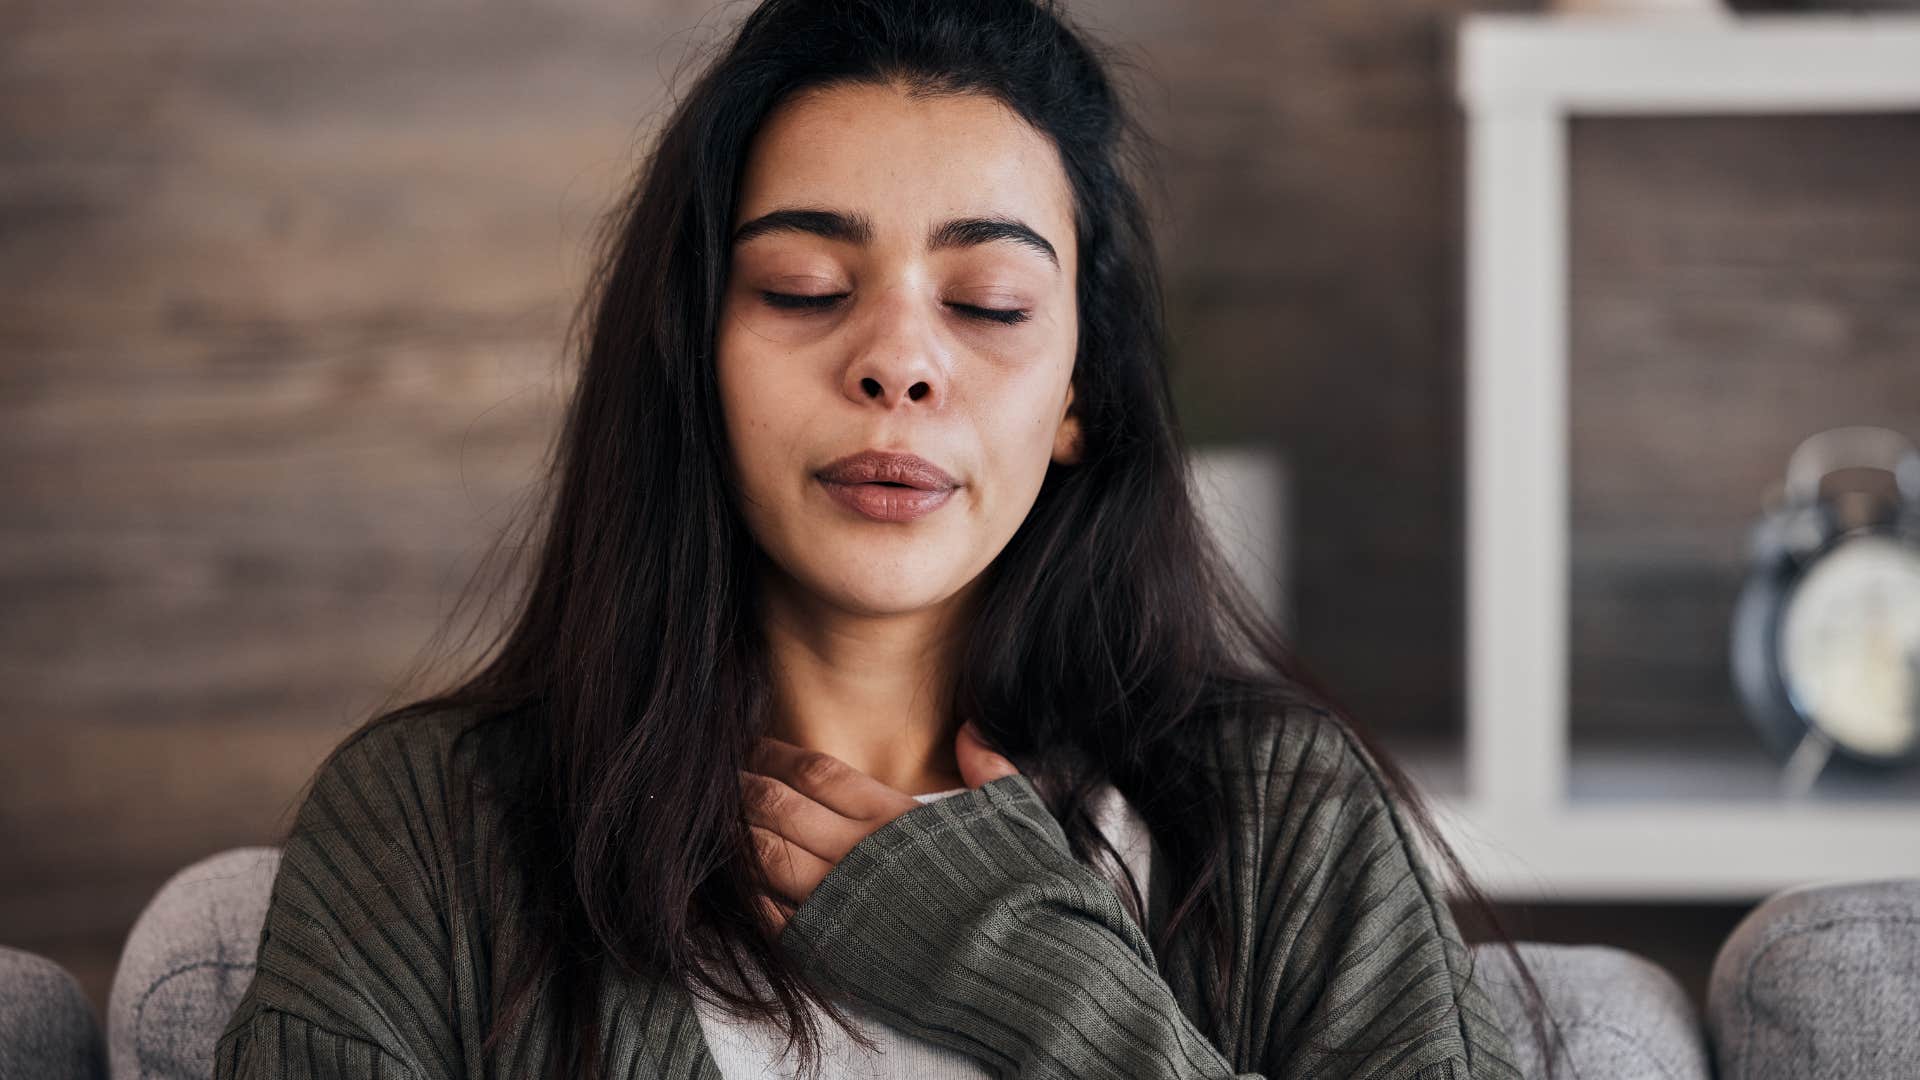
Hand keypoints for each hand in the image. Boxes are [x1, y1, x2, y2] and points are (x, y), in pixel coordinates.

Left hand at [742, 719, 1020, 935]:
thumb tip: (973, 730)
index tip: (756, 747)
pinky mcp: (833, 954)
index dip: (780, 756)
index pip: (818, 774)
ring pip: (766, 857)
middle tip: (721, 776)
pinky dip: (749, 894)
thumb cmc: (1024, 895)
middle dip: (744, 788)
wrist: (1022, 972)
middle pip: (780, 809)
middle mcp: (858, 856)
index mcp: (895, 820)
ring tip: (719, 818)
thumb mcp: (1017, 819)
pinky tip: (738, 879)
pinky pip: (773, 918)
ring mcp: (840, 906)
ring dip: (737, 834)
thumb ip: (988, 772)